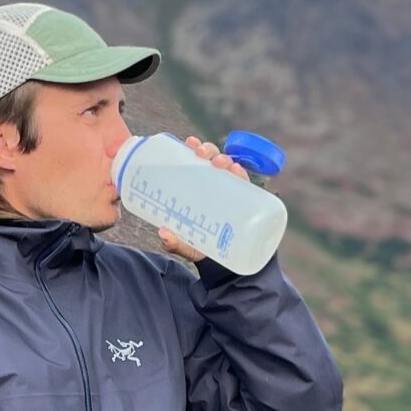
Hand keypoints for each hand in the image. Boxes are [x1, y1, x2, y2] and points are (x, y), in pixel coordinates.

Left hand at [155, 135, 253, 263]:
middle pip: (214, 159)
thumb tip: (163, 232)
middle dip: (209, 150)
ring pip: (231, 168)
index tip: (189, 143)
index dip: (195, 149)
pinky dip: (243, 176)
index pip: (198, 163)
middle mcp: (217, 187)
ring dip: (226, 159)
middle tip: (199, 153)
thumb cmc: (205, 249)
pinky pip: (247, 185)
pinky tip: (238, 172)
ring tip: (218, 163)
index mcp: (201, 189)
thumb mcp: (187, 245)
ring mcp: (233, 194)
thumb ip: (175, 242)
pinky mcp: (247, 204)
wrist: (228, 267)